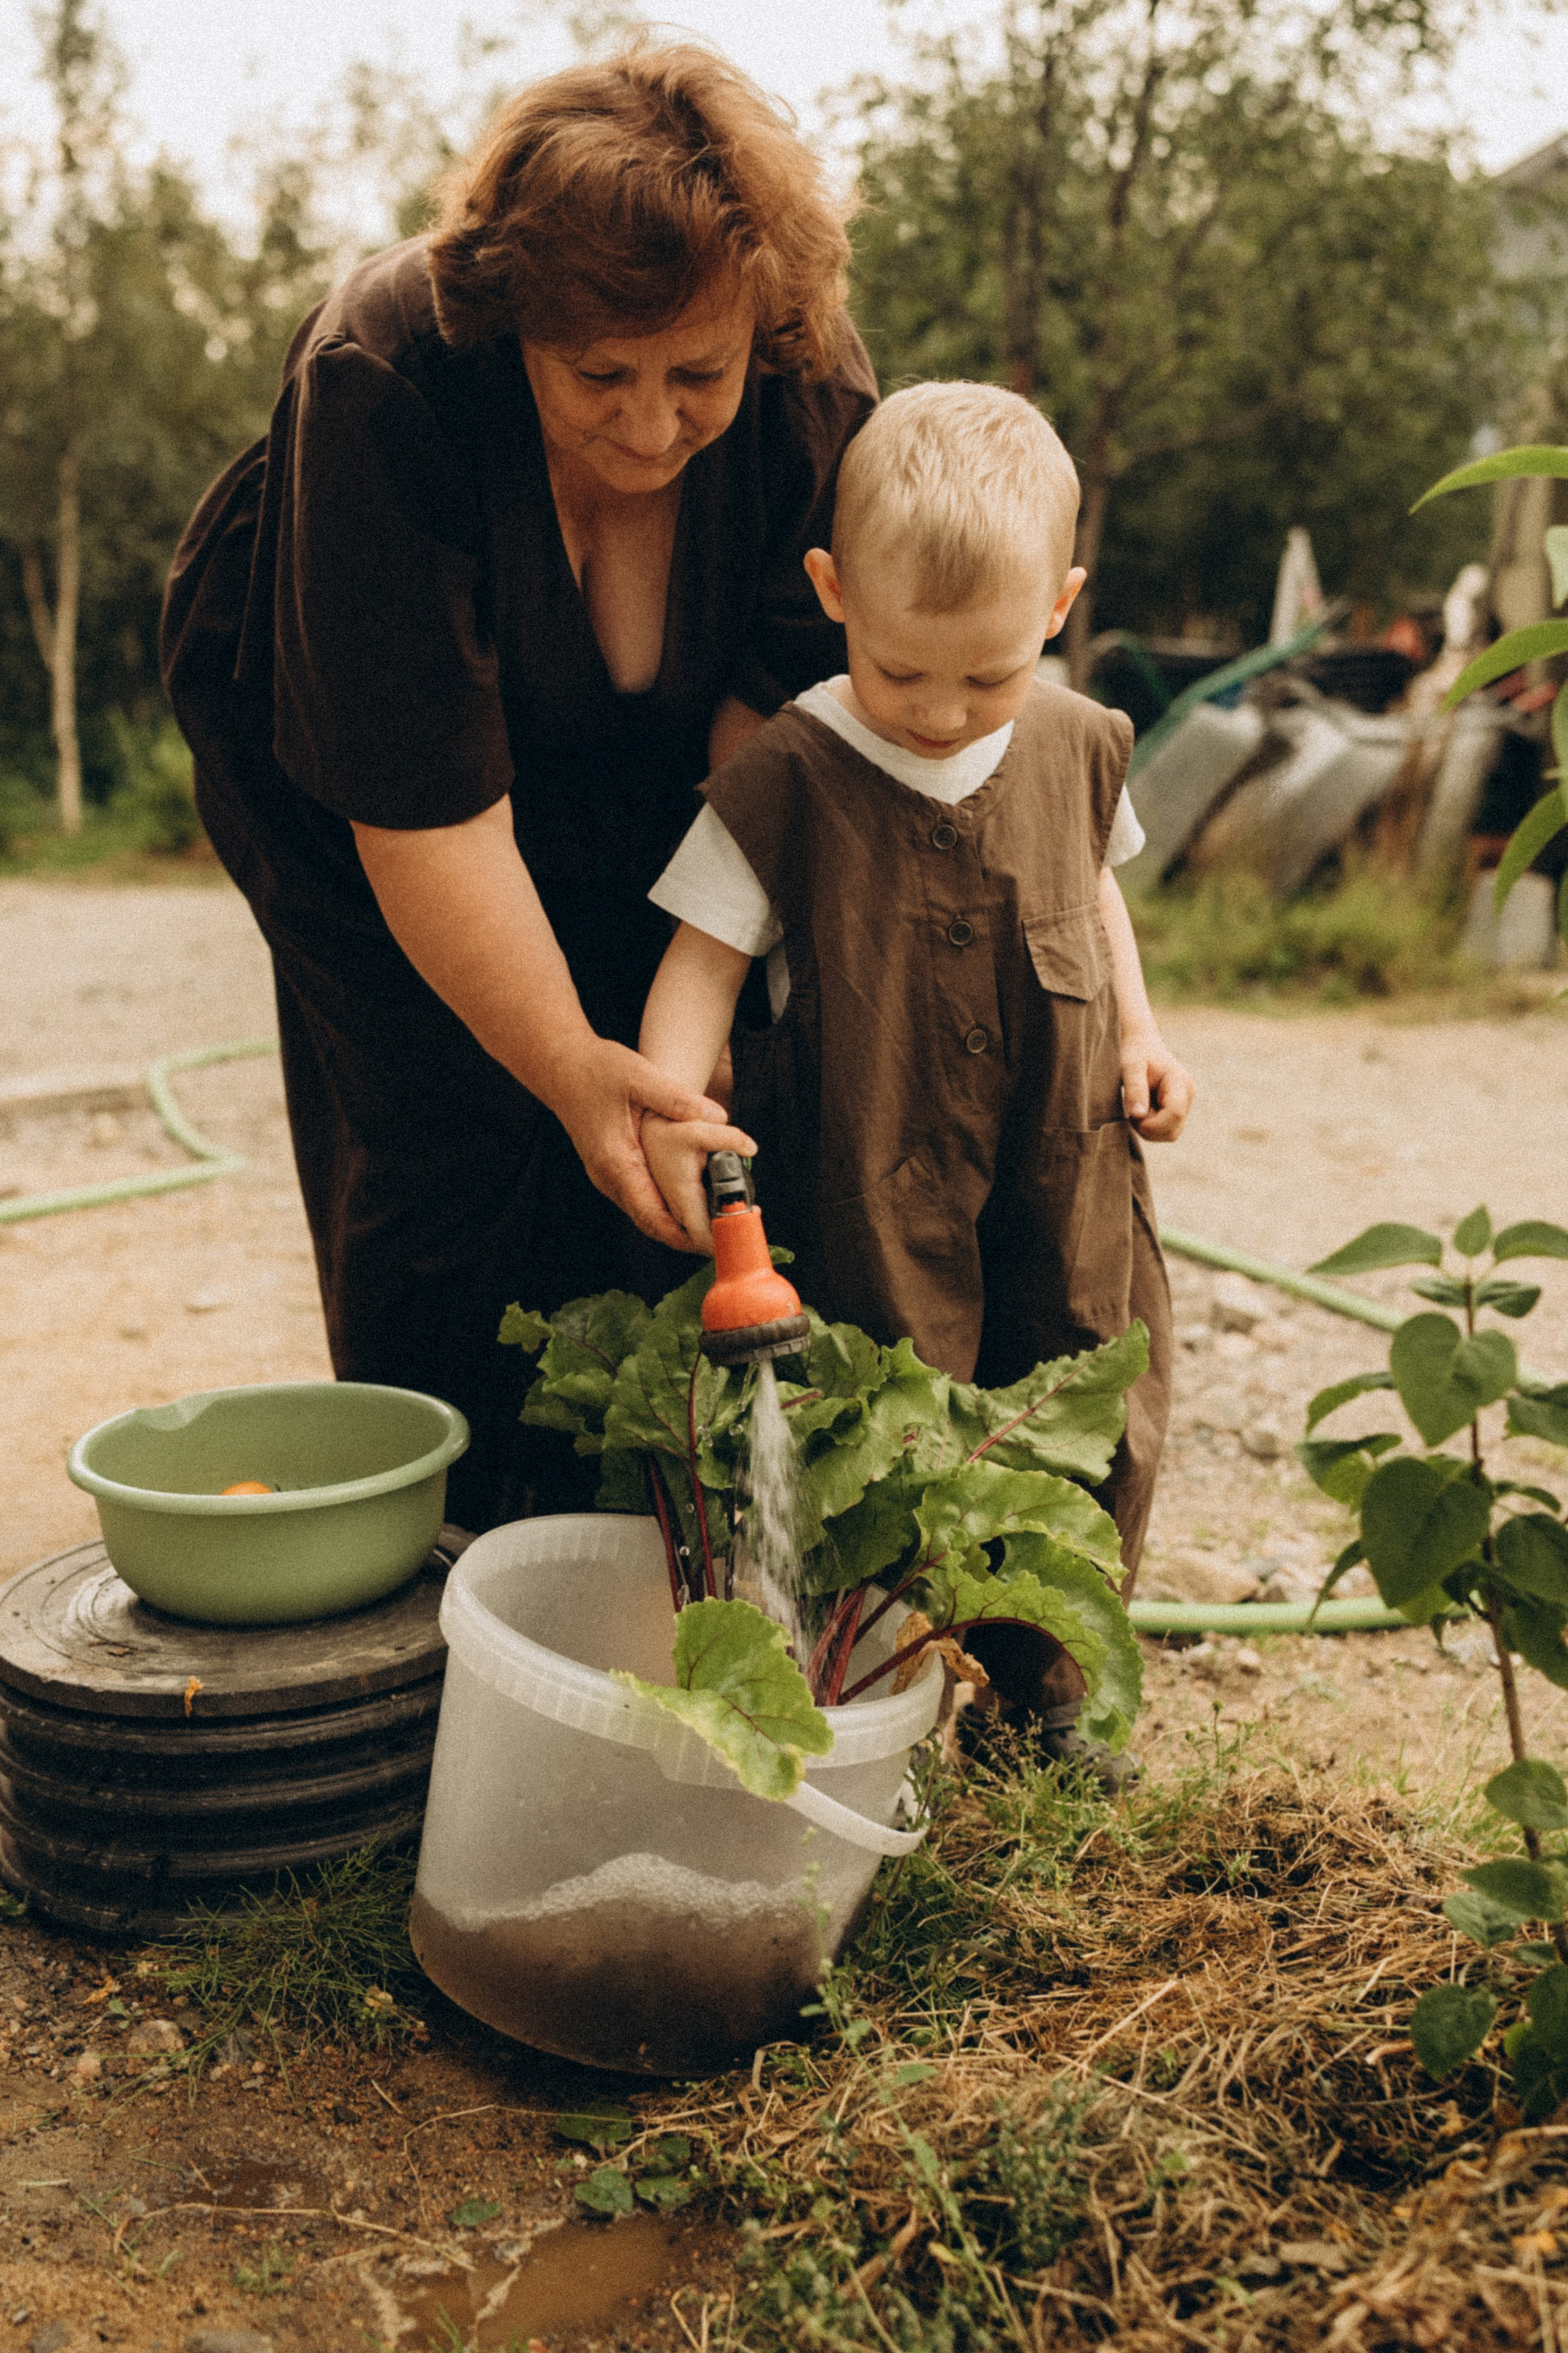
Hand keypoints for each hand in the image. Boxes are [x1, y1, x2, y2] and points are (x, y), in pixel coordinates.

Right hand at [550, 1036, 754, 1249]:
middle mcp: (607, 1178)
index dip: (684, 1235)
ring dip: (677, 1221)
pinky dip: (665, 1204)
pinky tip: (692, 1198)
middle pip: (651, 1223)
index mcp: (616, 1163)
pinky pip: (640, 1196)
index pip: (652, 1216)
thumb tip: (720, 1117)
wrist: (558, 1065)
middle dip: (687, 1235)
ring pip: (645, 1212)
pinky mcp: (609, 1168)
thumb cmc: (596, 1069)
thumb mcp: (641, 1077)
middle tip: (725, 1239)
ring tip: (716, 1222)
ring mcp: (606, 1176)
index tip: (714, 1244)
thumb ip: (678, 1099)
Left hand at [1121, 1030, 1193, 1141]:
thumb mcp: (1131, 1067)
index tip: (1132, 1116)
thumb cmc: (1137, 1053)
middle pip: (1173, 1130)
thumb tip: (1138, 1115)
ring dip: (1149, 1130)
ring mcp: (1183, 1105)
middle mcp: (1187, 1096)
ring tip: (1136, 1109)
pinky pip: (1166, 1131)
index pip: (1175, 1114)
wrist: (1143, 1046)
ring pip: (1170, 1134)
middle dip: (1150, 1128)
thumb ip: (1135, 1089)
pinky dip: (1151, 1128)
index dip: (1153, 1123)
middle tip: (1132, 1112)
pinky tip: (1142, 1111)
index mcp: (1180, 1083)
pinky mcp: (1176, 1111)